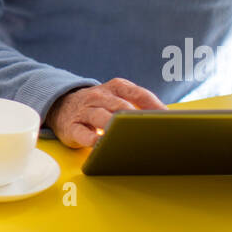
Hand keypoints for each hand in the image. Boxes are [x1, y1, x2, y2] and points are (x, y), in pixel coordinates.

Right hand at [46, 78, 167, 147]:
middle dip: (136, 118)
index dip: (155, 106)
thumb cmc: (99, 106)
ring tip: (126, 136)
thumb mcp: (117, 98)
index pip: (138, 93)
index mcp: (115, 87)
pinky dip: (91, 139)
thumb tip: (167, 120)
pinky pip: (82, 133)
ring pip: (101, 117)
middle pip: (120, 106)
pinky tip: (100, 145)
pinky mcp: (72, 126)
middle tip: (151, 131)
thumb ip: (138, 105)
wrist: (62, 106)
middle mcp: (99, 96)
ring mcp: (85, 111)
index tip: (169, 119)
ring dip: (114, 126)